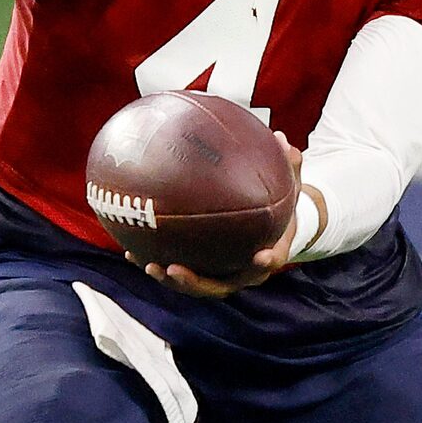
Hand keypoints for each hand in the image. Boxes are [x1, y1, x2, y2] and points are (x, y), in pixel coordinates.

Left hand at [140, 131, 309, 298]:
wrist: (270, 233)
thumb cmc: (278, 209)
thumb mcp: (289, 187)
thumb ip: (288, 167)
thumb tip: (281, 135)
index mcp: (268, 254)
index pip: (269, 262)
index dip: (266, 262)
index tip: (261, 256)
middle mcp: (242, 273)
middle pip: (219, 287)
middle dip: (195, 282)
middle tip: (174, 269)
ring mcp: (221, 276)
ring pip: (195, 286)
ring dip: (171, 280)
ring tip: (147, 264)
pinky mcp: (204, 273)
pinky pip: (179, 272)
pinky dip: (156, 264)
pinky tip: (132, 253)